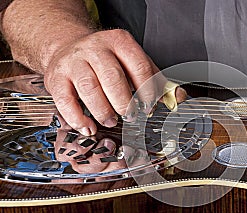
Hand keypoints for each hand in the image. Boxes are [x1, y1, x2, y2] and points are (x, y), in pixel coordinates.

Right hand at [44, 29, 185, 135]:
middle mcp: (96, 48)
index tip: (150, 107)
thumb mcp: (134, 63)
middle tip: (130, 116)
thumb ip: (156, 80)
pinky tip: (88, 126)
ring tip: (110, 121)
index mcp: (120, 42)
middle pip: (113, 78)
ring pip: (89, 88)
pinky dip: (77, 118)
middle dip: (125, 102)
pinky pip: (65, 100)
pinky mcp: (56, 77)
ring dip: (103, 111)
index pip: (139, 67)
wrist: (68, 48)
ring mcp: (74, 62)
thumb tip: (180, 98)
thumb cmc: (107, 60)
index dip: (148, 91)